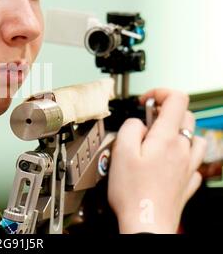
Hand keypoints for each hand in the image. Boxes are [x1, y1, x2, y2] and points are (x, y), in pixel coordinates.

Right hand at [108, 89, 206, 233]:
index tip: (145, 102)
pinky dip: (182, 154)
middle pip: (185, 115)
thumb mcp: (120, 152)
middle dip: (164, 113)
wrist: (146, 222)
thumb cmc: (133, 192)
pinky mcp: (187, 181)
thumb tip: (137, 122)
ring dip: (177, 131)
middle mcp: (182, 150)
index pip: (176, 98)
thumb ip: (129, 128)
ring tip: (158, 140)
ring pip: (193, 137)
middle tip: (145, 123)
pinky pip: (192, 160)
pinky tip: (167, 161)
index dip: (159, 93)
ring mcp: (187, 166)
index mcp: (166, 139)